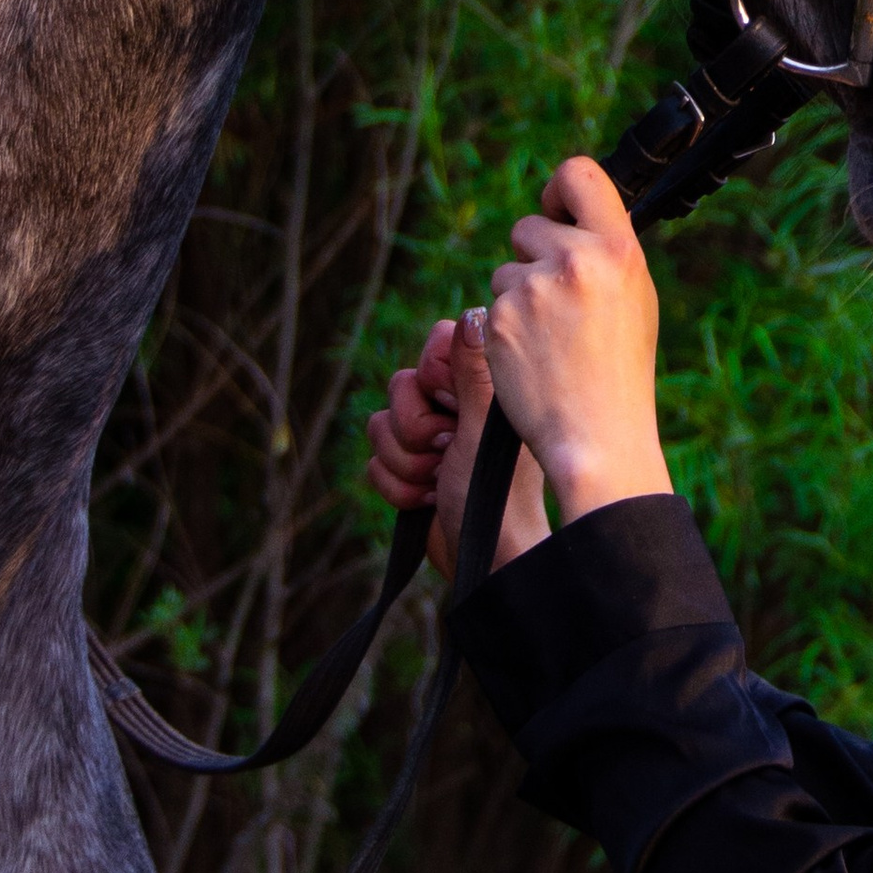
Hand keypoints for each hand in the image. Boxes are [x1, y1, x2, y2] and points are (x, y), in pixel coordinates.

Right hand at [365, 313, 547, 578]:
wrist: (486, 558)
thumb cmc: (497, 494)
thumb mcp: (483, 426)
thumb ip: (473, 371)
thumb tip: (473, 314)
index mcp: (484, 386)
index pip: (436, 343)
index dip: (434, 376)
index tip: (455, 407)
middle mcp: (458, 406)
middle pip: (401, 386)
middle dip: (416, 429)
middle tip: (449, 451)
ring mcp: (433, 440)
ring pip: (381, 425)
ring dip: (406, 463)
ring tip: (440, 483)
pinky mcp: (412, 470)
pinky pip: (374, 461)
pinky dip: (398, 486)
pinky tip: (428, 501)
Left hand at [482, 155, 672, 525]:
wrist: (596, 436)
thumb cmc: (620, 373)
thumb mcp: (634, 299)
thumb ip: (603, 254)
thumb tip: (570, 220)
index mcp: (618, 250)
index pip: (578, 173)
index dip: (559, 190)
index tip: (556, 211)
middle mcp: (574, 260)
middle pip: (528, 227)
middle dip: (532, 257)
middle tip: (555, 305)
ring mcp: (531, 289)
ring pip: (505, 271)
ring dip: (518, 298)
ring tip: (550, 343)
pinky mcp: (498, 319)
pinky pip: (491, 306)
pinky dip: (504, 329)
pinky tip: (530, 359)